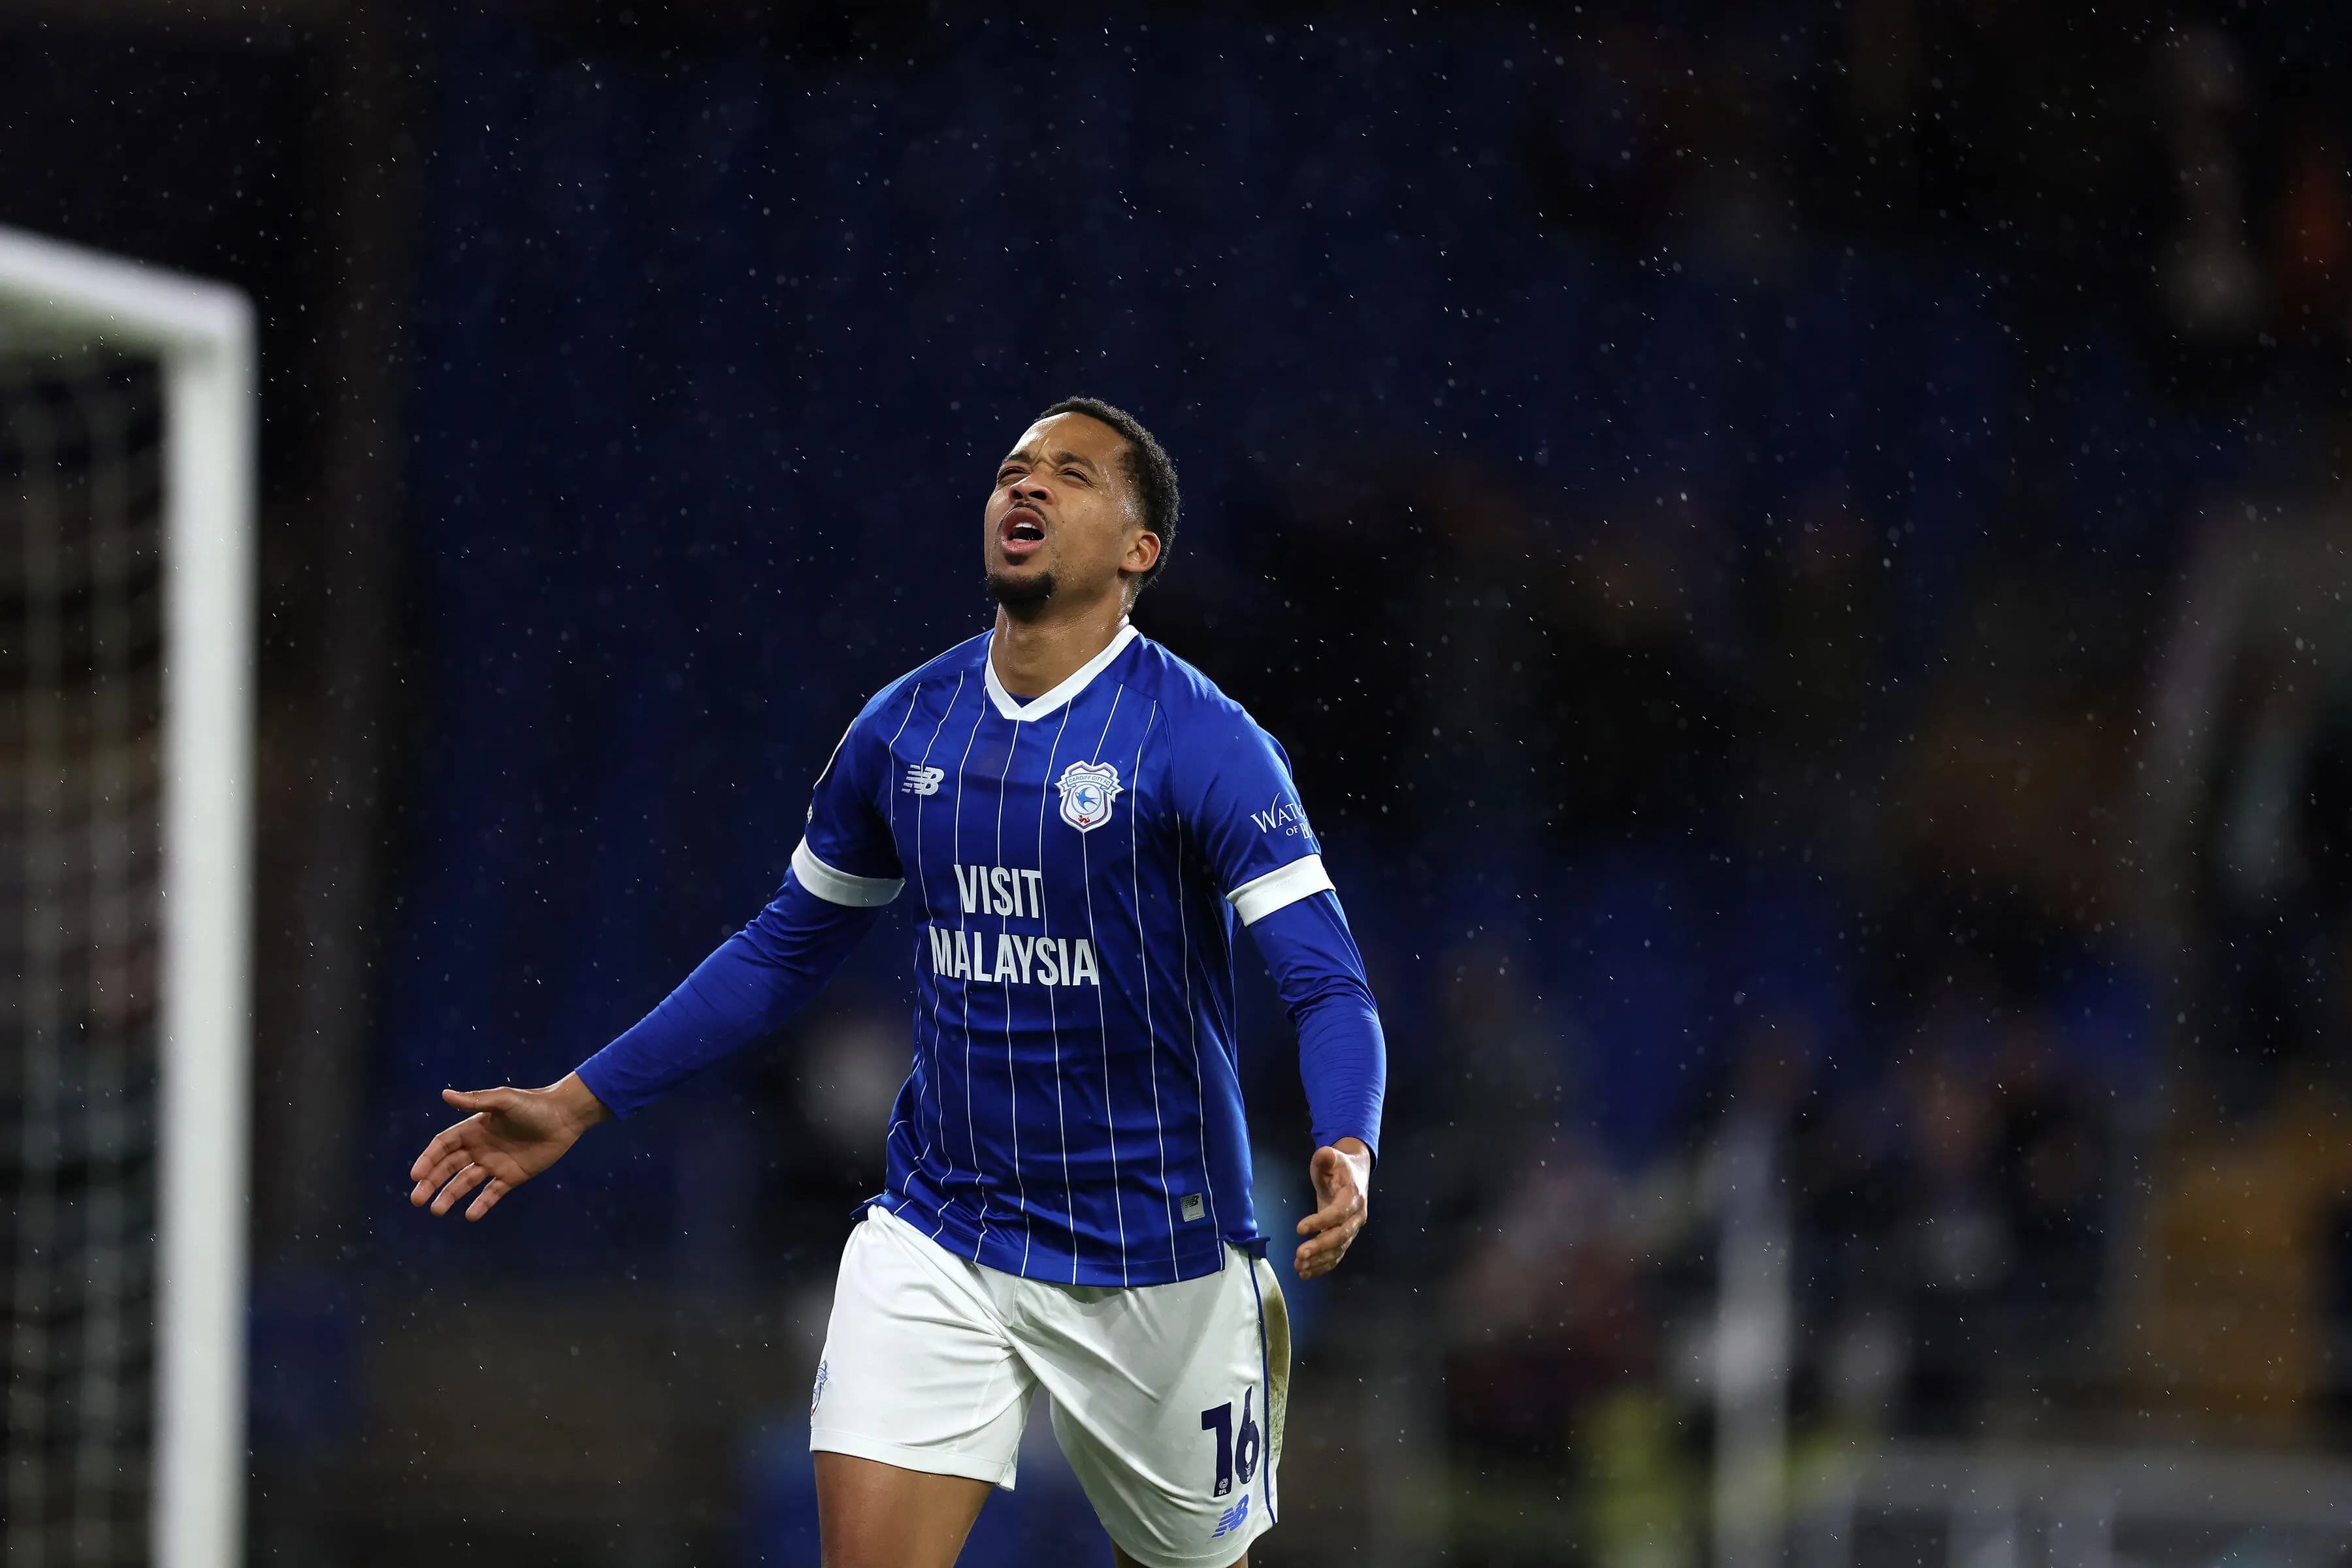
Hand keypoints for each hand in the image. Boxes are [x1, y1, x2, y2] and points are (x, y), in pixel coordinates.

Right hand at [407, 1073, 608, 1221]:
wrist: (565, 1117)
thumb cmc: (534, 1105)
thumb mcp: (504, 1100)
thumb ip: (475, 1101)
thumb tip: (444, 1094)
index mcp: (473, 1129)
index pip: (443, 1146)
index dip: (428, 1159)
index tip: (416, 1175)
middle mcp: (479, 1148)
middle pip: (448, 1167)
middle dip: (431, 1182)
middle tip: (417, 1199)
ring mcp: (494, 1163)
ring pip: (465, 1182)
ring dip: (449, 1196)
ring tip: (436, 1211)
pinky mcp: (511, 1176)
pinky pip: (492, 1193)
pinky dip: (481, 1204)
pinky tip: (470, 1214)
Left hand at [1294, 1136, 1370, 1279]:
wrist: (1355, 1173)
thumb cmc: (1339, 1166)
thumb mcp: (1331, 1156)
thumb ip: (1326, 1157)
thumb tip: (1324, 1155)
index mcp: (1353, 1196)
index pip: (1339, 1212)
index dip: (1321, 1221)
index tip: (1299, 1228)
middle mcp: (1356, 1216)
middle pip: (1341, 1235)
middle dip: (1320, 1246)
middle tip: (1299, 1254)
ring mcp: (1352, 1229)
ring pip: (1338, 1249)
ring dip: (1319, 1260)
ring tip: (1299, 1267)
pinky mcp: (1345, 1237)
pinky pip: (1336, 1255)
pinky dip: (1323, 1266)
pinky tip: (1306, 1272)